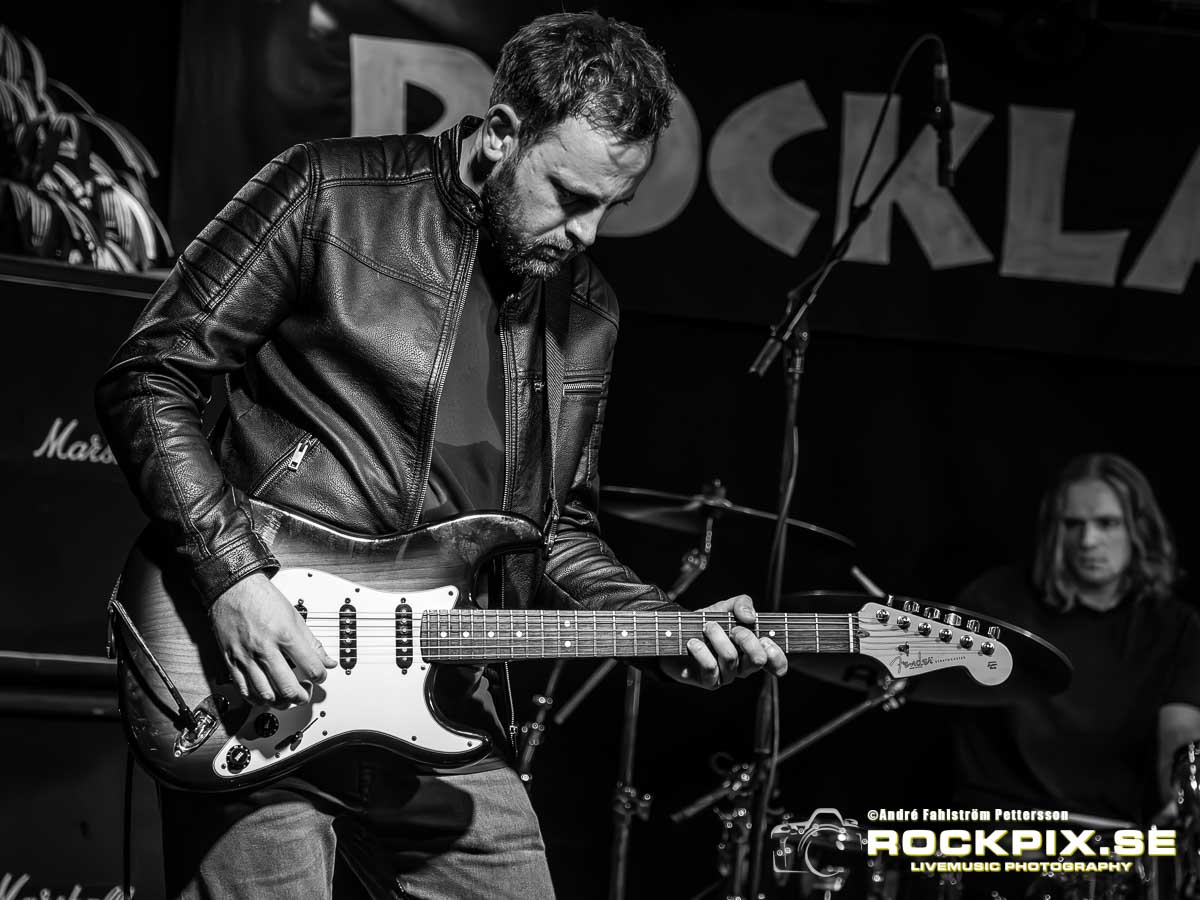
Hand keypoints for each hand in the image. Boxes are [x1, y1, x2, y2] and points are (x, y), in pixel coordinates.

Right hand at [209, 572, 336, 706]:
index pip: (311, 668)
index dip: (321, 676)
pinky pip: (244, 690)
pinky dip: (258, 699)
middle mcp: (266, 648)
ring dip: (281, 702)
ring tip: (288, 697)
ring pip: (266, 694)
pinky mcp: (231, 661)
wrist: (234, 589)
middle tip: (306, 693)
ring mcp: (247, 657)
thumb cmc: (263, 599)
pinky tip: (267, 696)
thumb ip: (312, 642)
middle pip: (288, 688)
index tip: (320, 676)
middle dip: (302, 696)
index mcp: (286, 635)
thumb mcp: (295, 616)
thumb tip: (328, 661)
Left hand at [660, 595, 787, 689]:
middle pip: (758, 660)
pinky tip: (693, 642)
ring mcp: (726, 676)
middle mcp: (743, 666)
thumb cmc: (706, 622)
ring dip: (718, 637)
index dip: (776, 655)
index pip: (777, 664)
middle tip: (733, 628)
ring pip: (731, 658)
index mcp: (753, 651)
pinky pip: (711, 668)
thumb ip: (742, 604)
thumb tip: (750, 617)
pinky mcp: (708, 681)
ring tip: (707, 626)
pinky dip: (701, 651)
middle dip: (746, 638)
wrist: (676, 634)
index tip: (764, 639)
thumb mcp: (726, 607)